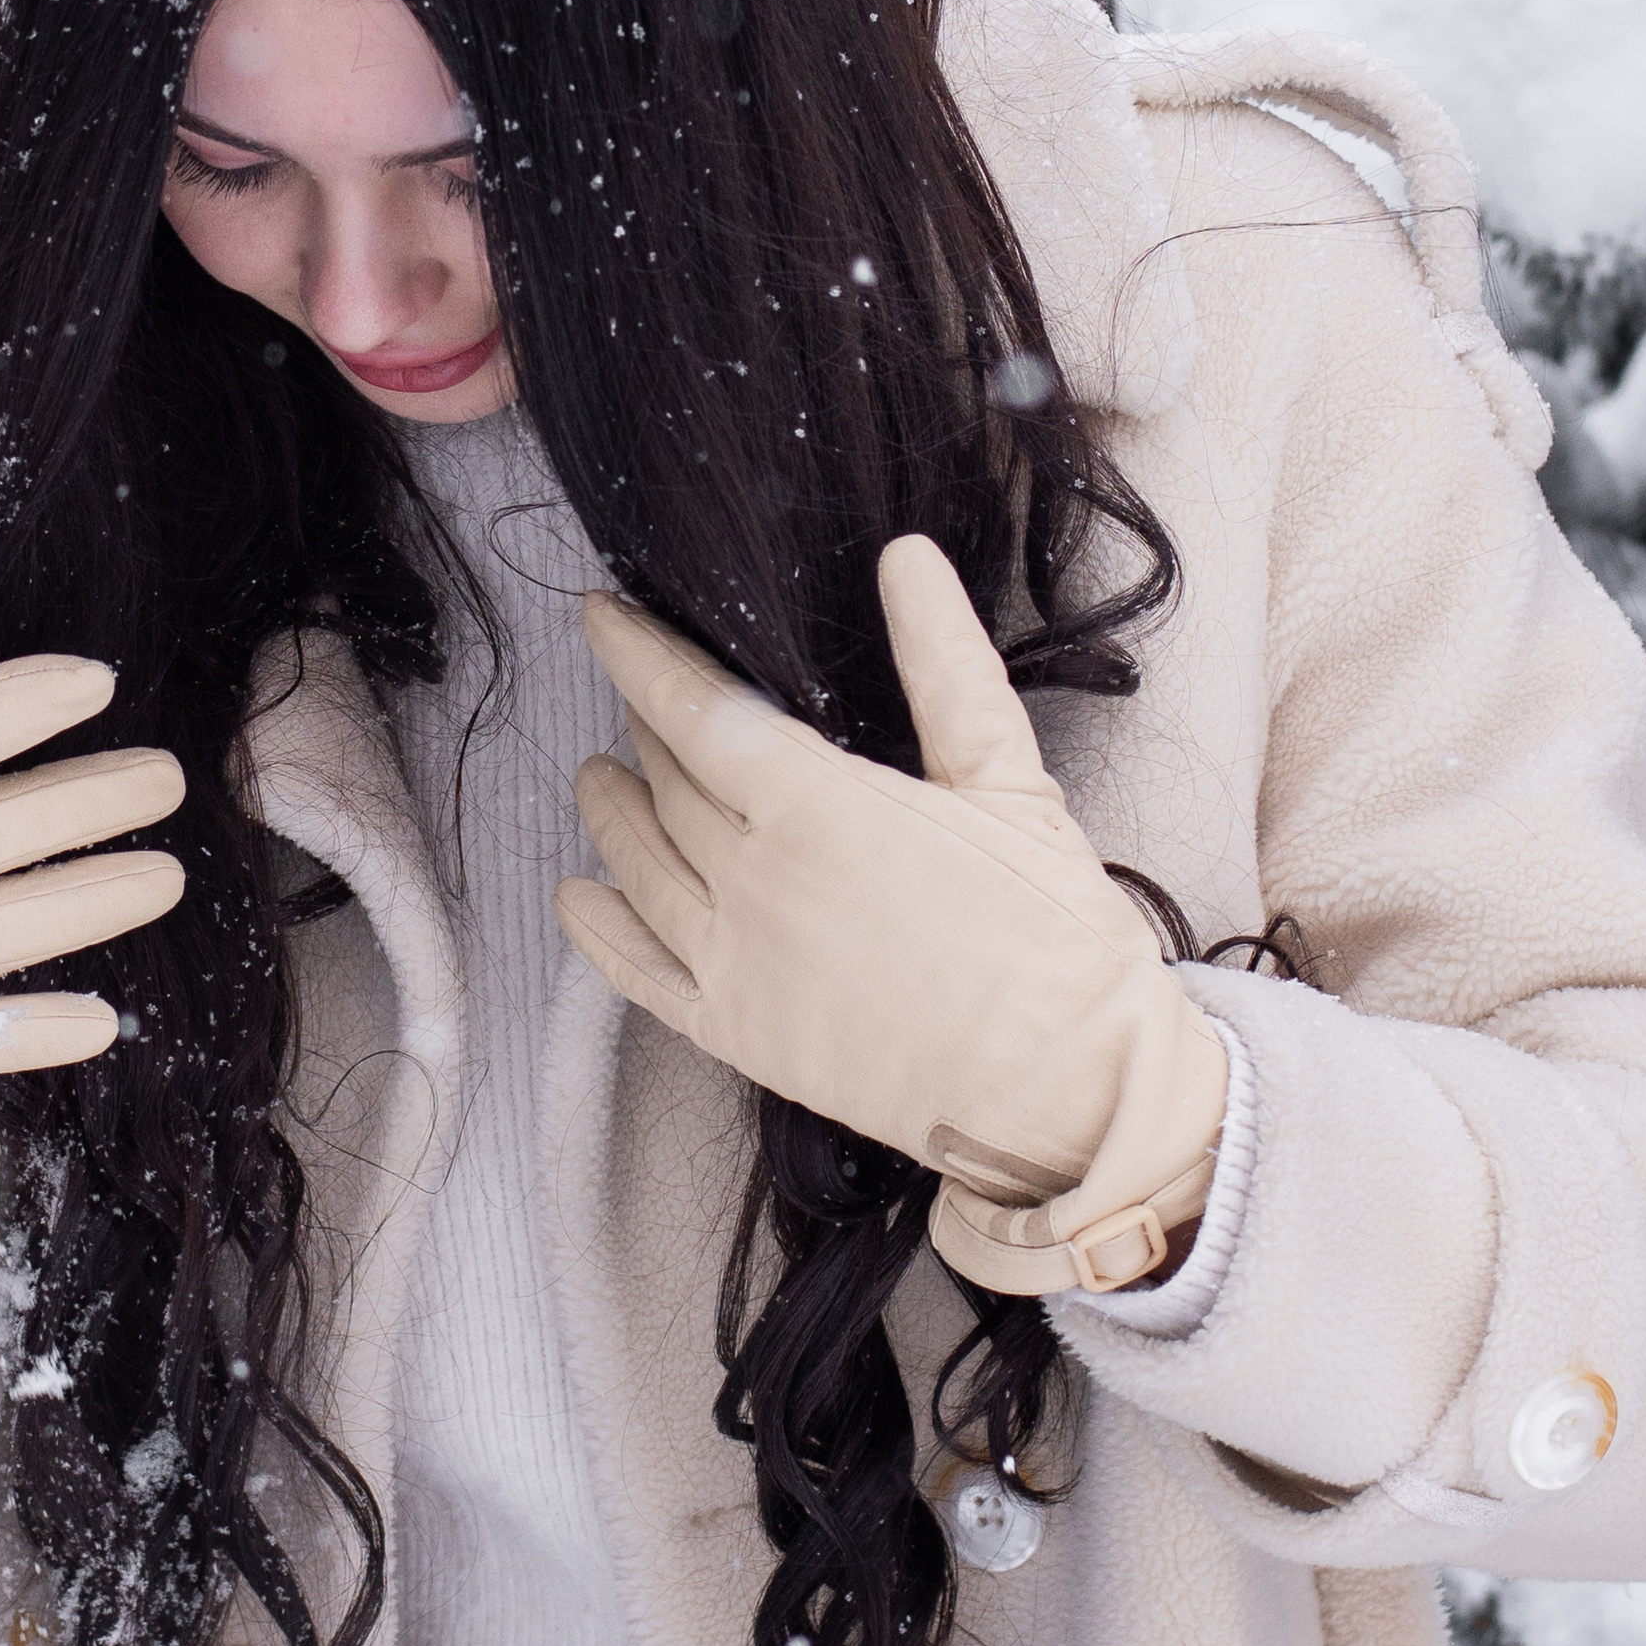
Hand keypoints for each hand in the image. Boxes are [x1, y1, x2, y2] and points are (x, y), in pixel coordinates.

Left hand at [555, 538, 1225, 1296]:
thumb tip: (907, 557)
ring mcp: (734, 963)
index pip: (695, 711)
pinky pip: (636, 974)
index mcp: (816, 807)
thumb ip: (947, 666)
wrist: (1067, 1089)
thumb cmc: (1051, 932)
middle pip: (667, 785)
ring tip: (595, 778)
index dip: (640, 658)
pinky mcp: (735, 1035)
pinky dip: (597, 931)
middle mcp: (752, 880)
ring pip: (639, 867)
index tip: (603, 617)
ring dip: (610, 815)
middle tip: (642, 703)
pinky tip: (577, 897)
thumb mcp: (1008, 782)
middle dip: (647, 733)